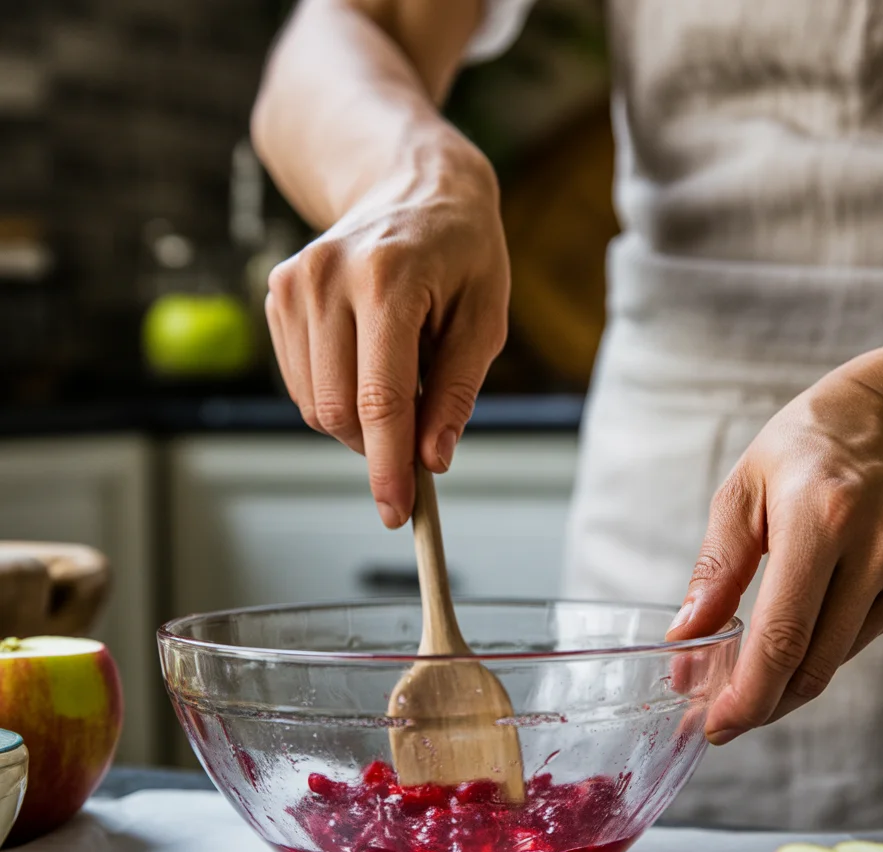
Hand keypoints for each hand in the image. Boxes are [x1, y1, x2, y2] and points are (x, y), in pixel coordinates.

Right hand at [265, 147, 509, 527]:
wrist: (412, 186)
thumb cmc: (461, 253)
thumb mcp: (484, 320)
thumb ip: (455, 393)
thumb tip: (431, 460)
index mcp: (388, 279)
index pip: (379, 399)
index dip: (388, 466)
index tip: (397, 512)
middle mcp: (327, 278)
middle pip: (338, 411)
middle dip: (377, 447)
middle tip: (416, 439)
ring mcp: (293, 284)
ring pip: (315, 404)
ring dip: (358, 422)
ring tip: (399, 376)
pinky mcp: (277, 295)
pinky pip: (302, 384)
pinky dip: (337, 396)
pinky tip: (367, 361)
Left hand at [667, 343, 882, 743]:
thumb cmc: (807, 442)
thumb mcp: (745, 490)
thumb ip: (716, 568)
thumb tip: (686, 636)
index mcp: (821, 521)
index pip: (783, 637)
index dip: (748, 696)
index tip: (716, 724)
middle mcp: (875, 550)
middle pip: (813, 665)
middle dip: (763, 704)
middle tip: (721, 717)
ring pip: (838, 660)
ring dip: (787, 686)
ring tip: (742, 686)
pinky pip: (861, 638)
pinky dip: (818, 655)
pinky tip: (786, 653)